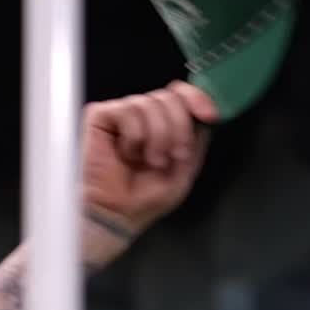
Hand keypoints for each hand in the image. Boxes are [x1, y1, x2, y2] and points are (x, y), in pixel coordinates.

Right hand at [82, 82, 218, 238]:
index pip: (181, 94)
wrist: (120, 215)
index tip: (208, 115)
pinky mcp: (101, 117)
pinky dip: (133, 136)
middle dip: (178, 128)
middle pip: (169, 96)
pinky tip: (127, 154)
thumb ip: (197, 140)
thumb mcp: (185, 171)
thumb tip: (205, 113)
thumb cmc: (146, 199)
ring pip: (149, 102)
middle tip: (172, 156)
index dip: (197, 98)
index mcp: (163, 124)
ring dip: (156, 137)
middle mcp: (143, 116)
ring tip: (149, 161)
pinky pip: (127, 110)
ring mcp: (122, 115)